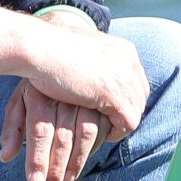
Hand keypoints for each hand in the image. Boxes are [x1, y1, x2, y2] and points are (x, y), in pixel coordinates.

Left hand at [0, 81, 110, 180]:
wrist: (61, 52)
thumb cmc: (37, 83)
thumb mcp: (20, 101)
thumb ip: (12, 128)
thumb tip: (6, 157)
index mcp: (38, 92)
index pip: (39, 130)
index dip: (37, 158)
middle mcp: (63, 92)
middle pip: (62, 136)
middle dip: (56, 168)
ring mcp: (86, 93)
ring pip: (85, 133)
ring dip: (77, 161)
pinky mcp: (105, 95)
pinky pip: (103, 126)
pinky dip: (95, 145)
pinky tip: (84, 157)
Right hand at [21, 23, 149, 142]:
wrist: (40, 46)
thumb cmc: (50, 48)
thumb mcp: (82, 50)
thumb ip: (95, 62)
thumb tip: (94, 74)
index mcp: (124, 50)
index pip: (136, 79)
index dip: (125, 96)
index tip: (108, 107)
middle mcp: (129, 62)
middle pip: (140, 95)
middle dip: (126, 110)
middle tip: (107, 121)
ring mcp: (125, 78)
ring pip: (136, 110)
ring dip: (120, 122)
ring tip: (102, 130)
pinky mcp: (115, 95)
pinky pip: (128, 123)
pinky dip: (117, 131)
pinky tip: (101, 134)